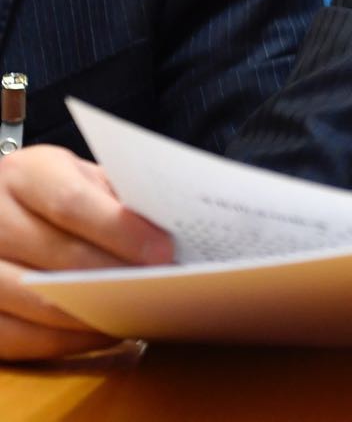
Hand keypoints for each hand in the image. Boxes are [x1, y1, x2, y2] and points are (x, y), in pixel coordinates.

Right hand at [0, 146, 172, 360]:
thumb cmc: (53, 192)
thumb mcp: (79, 177)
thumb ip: (115, 197)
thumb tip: (168, 230)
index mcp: (24, 175)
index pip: (70, 202)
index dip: (119, 229)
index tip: (162, 250)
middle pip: (57, 255)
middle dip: (115, 274)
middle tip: (162, 287)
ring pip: (36, 302)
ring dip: (95, 312)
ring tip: (142, 311)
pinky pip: (19, 338)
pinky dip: (66, 341)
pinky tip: (104, 331)